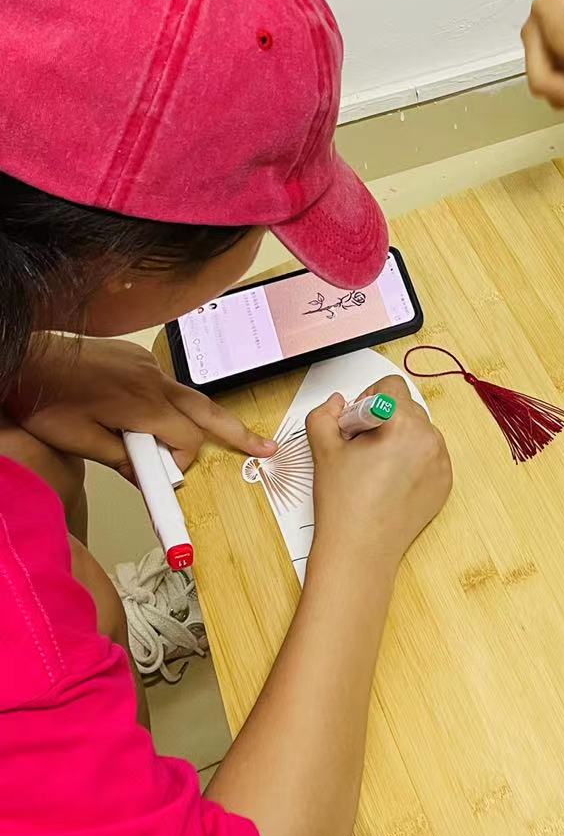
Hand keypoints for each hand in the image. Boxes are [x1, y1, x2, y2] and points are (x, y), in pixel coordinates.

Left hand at [6, 337, 274, 472]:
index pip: (185, 438)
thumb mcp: (80, 441)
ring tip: (230, 434)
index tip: (166, 477)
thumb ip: (121, 458)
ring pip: (185, 395)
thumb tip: (145, 473)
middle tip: (265, 447)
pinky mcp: (134, 358)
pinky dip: (167, 403)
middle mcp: (151, 379)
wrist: (25, 359)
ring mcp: (145, 365)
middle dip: (237, 432)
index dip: (181, 461)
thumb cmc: (45, 400)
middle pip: (206, 410)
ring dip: (200, 418)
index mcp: (142, 404)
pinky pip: (162, 383)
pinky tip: (148, 414)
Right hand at [307, 378, 451, 570]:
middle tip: (362, 447)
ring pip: (420, 432)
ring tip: (376, 467)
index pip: (391, 386)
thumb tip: (337, 402)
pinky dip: (413, 461)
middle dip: (384, 419)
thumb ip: (325, 413)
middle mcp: (430, 439)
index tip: (357, 423)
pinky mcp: (445, 483)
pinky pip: (430, 457)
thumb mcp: (323, 447)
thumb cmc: (343, 502)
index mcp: (403, 423)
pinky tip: (391, 482)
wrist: (360, 549)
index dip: (367, 398)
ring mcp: (441, 462)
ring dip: (400, 438)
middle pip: (406, 408)